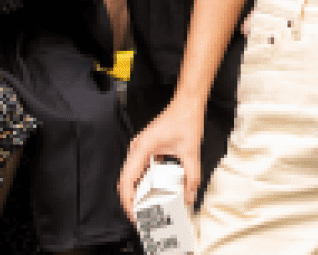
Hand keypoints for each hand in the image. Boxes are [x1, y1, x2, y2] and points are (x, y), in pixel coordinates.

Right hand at [118, 99, 203, 217]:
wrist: (187, 102)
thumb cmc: (185, 119)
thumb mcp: (191, 151)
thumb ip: (192, 176)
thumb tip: (189, 195)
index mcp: (142, 148)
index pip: (127, 181)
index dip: (128, 201)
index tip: (134, 215)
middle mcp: (137, 148)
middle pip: (126, 180)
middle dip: (131, 200)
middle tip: (141, 215)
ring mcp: (140, 148)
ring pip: (132, 175)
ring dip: (137, 191)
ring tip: (146, 206)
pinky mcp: (146, 148)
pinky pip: (140, 168)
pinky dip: (144, 181)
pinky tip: (154, 190)